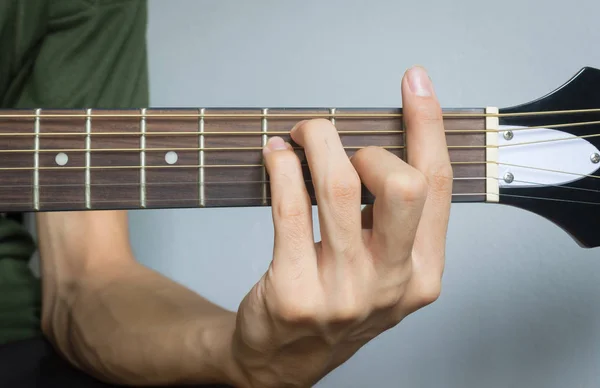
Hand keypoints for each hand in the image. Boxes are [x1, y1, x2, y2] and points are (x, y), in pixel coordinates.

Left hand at [231, 66, 452, 387]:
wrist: (286, 357)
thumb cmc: (336, 302)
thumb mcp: (382, 269)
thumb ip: (393, 219)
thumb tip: (382, 140)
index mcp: (423, 273)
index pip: (437, 186)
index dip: (428, 126)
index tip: (415, 84)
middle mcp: (392, 285)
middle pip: (402, 184)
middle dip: (367, 147)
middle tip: (338, 146)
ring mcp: (344, 294)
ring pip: (338, 187)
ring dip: (315, 141)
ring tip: (297, 135)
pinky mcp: (295, 294)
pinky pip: (290, 208)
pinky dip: (282, 167)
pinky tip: (275, 157)